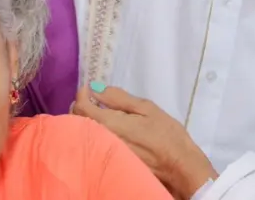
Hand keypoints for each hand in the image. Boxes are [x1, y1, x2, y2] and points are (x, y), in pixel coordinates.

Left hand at [73, 83, 215, 197]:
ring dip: (86, 119)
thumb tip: (95, 88)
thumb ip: (118, 98)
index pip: (81, 106)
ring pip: (82, 132)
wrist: (178, 165)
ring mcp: (103, 152)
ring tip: (100, 113)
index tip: (90, 88)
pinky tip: (106, 129)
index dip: (82, 93)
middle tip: (95, 99)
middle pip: (77, 120)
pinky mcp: (108, 160)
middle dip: (81, 106)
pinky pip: (91, 142)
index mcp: (110, 123)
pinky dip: (92, 132)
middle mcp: (101, 139)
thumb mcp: (146, 108)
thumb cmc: (166, 134)